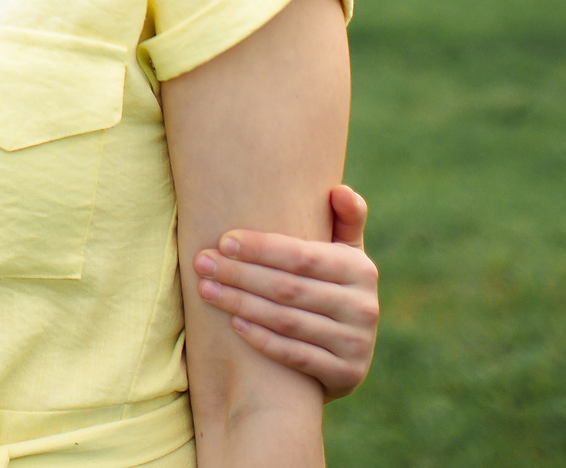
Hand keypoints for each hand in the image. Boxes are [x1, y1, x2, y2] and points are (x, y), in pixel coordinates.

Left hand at [192, 184, 378, 399]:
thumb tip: (338, 190)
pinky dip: (262, 339)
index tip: (223, 240)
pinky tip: (233, 323)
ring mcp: (356, 343)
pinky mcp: (345, 374)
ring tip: (206, 289)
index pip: (302, 257)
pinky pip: (295, 355)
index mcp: (361, 269)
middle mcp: (364, 307)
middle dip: (239, 274)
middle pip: (288, 288)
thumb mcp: (345, 252)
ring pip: (287, 321)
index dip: (261, 248)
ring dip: (240, 304)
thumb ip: (345, 218)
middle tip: (201, 262)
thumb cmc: (332, 284)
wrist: (348, 350)